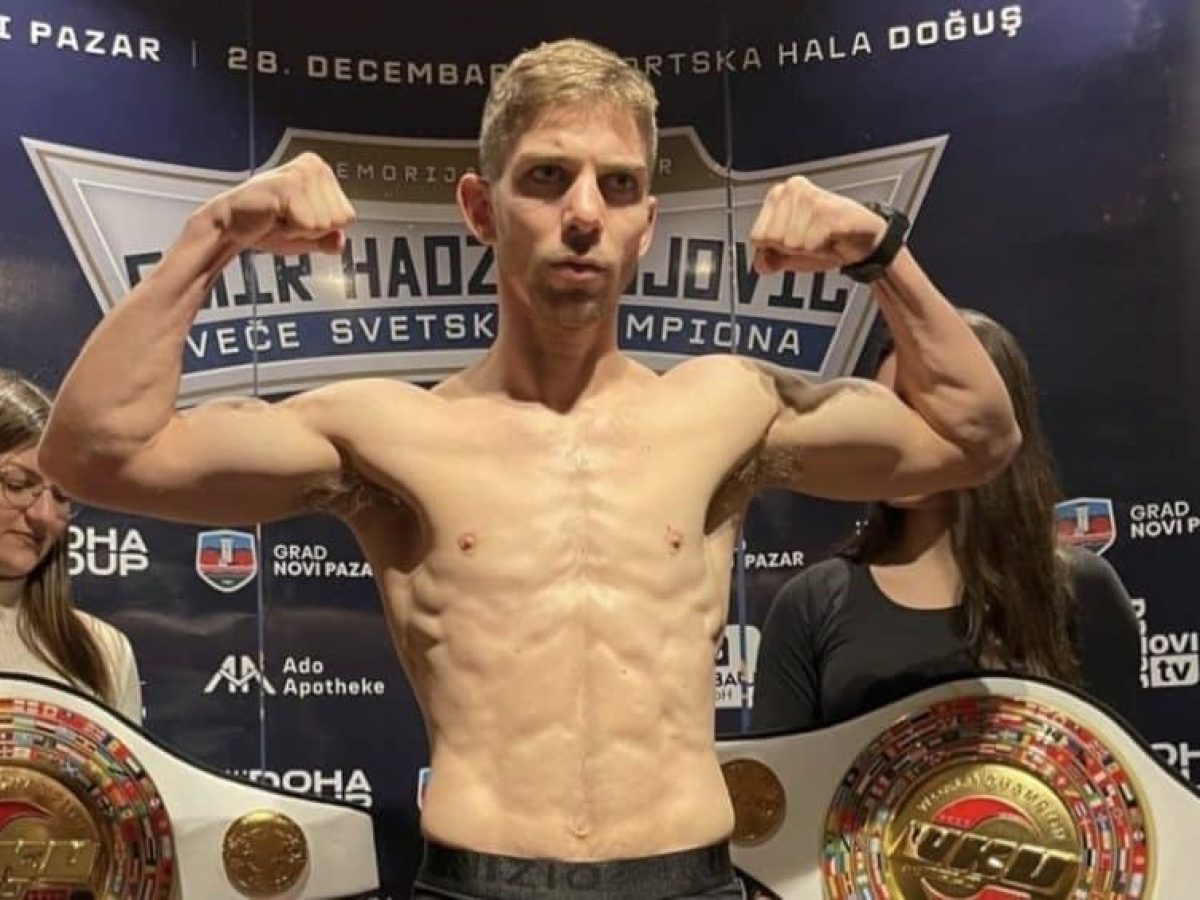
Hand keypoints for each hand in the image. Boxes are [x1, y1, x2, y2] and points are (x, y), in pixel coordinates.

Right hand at [202, 152, 354, 255]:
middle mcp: (315, 167)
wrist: (231, 226)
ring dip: (299, 230)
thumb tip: (339, 242)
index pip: (348, 216)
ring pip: (324, 224)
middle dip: (313, 230)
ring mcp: (303, 174)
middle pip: (340, 220)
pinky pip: (307, 225)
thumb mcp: (308, 235)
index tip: (298, 219)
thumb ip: (329, 239)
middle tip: (287, 219)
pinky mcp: (289, 186)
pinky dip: (289, 231)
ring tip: (279, 217)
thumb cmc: (267, 226)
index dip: (322, 229)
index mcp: (323, 172)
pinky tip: (273, 217)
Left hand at [749, 176, 884, 274]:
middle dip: (792, 249)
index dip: (775, 248)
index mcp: (778, 194)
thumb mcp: (791, 253)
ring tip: (823, 238)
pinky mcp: (828, 210)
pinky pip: (809, 244)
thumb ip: (769, 258)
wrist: (867, 241)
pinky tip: (833, 238)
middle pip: (772, 239)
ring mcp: (811, 198)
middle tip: (812, 239)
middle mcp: (792, 189)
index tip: (796, 241)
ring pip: (790, 242)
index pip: (757, 236)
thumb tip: (760, 263)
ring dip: (809, 249)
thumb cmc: (830, 241)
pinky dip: (821, 249)